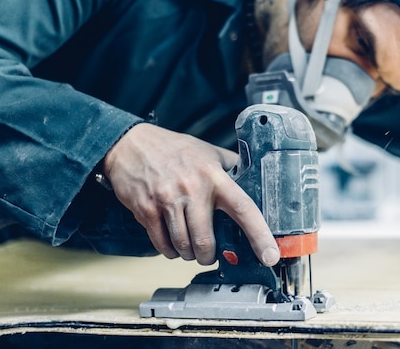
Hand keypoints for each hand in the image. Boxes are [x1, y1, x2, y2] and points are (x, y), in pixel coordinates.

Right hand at [101, 123, 280, 265]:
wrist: (130, 143)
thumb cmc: (174, 149)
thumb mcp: (209, 153)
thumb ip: (232, 169)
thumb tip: (258, 184)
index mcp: (214, 175)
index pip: (244, 208)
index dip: (259, 235)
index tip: (270, 256)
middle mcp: (192, 189)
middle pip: (206, 241)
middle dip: (209, 255)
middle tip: (210, 254)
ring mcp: (167, 200)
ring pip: (183, 246)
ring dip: (189, 254)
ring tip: (190, 248)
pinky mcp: (146, 209)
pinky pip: (162, 244)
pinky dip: (169, 251)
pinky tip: (172, 243)